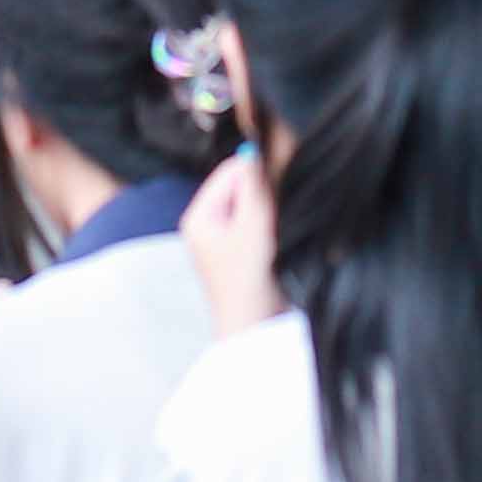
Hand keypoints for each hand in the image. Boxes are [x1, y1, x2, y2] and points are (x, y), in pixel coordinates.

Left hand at [183, 143, 285, 336]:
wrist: (258, 334)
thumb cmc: (251, 283)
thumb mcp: (254, 225)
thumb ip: (258, 184)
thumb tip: (260, 147)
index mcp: (199, 217)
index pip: (231, 170)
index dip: (258, 173)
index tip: (280, 186)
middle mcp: (208, 228)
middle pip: (245, 189)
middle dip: (267, 197)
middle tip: (278, 219)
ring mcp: (227, 245)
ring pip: (258, 209)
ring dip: (273, 216)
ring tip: (278, 239)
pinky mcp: (245, 259)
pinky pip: (264, 229)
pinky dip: (276, 233)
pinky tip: (282, 248)